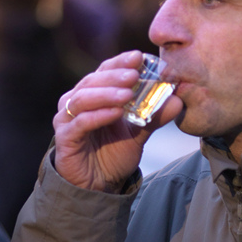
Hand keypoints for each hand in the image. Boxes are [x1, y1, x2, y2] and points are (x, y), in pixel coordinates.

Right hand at [54, 50, 182, 192]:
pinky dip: (98, 116)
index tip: (139, 56)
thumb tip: (177, 100)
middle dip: (115, 76)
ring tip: (127, 94)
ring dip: (106, 94)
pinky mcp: (64, 138)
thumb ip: (154, 117)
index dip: (120, 62)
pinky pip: (80, 123)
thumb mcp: (138, 134)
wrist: (97, 185)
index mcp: (92, 94)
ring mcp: (67, 119)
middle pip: (93, 81)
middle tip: (135, 74)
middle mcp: (75, 102)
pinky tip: (116, 113)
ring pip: (83, 99)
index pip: (104, 71)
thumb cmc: (112, 154)